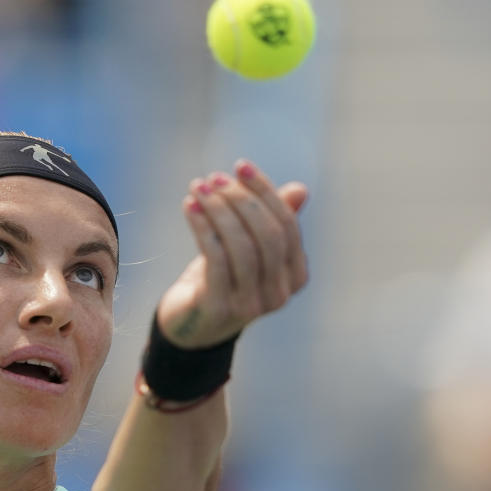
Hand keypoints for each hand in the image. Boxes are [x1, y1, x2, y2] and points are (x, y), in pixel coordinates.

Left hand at [156, 159, 308, 348]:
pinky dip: (202, 227)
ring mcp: (252, 305)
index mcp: (296, 276)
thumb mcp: (250, 247)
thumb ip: (273, 220)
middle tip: (214, 178)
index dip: (265, 192)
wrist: (192, 325)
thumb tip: (301, 190)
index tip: (240, 165)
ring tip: (198, 188)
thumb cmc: (225, 278)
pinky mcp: (221, 308)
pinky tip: (189, 207)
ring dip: (218, 210)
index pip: (287, 226)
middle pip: (268, 235)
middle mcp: (280, 294)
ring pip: (241, 247)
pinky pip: (215, 260)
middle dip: (241, 200)